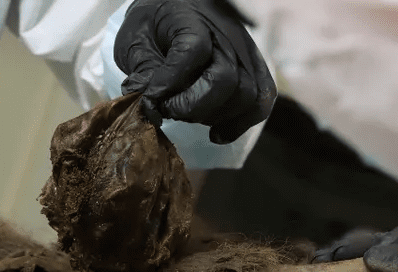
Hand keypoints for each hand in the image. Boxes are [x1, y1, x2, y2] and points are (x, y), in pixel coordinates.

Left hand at [115, 0, 276, 144]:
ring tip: (188, 116)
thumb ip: (142, 68)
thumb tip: (146, 101)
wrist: (176, 7)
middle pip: (225, 79)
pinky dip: (240, 123)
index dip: (169, 84)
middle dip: (192, 106)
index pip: (192, 53)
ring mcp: (244, 52)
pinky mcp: (254, 68)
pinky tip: (215, 133)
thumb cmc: (154, 25)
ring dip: (214, 115)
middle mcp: (225, 36)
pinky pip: (261, 101)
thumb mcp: (136, 39)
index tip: (150, 100)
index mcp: (192, 20)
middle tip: (168, 110)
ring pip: (246, 95)